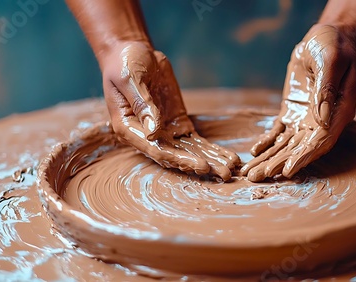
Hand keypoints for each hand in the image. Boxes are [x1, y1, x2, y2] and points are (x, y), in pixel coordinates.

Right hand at [101, 41, 239, 180]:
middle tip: (223, 174)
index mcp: (129, 129)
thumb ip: (142, 104)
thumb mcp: (130, 79)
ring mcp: (165, 131)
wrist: (133, 53)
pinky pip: (196, 140)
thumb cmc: (125, 64)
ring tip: (230, 171)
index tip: (201, 165)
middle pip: (176, 156)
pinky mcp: (178, 123)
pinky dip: (212, 149)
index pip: (156, 150)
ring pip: (189, 151)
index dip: (179, 160)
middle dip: (200, 165)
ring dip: (210, 161)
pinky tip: (228, 158)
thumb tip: (154, 132)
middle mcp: (147, 136)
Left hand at [241, 24, 355, 181]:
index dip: (304, 158)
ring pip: (286, 144)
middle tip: (258, 178)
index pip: (321, 142)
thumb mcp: (331, 62)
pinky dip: (267, 141)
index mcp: (339, 112)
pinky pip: (278, 131)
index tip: (287, 172)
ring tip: (251, 173)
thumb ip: (327, 89)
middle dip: (279, 164)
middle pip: (300, 149)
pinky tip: (254, 151)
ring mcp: (306, 119)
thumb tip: (322, 118)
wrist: (326, 38)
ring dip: (269, 159)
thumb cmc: (333, 46)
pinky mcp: (292, 112)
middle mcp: (323, 121)